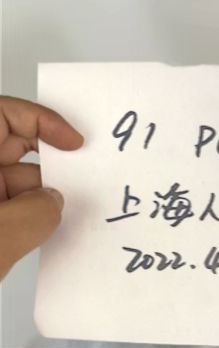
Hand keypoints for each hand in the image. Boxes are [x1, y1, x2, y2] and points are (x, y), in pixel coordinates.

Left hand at [0, 95, 82, 279]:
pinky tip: (45, 233)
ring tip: (69, 215)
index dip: (44, 122)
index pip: (6, 114)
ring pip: (10, 183)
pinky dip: (24, 217)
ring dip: (38, 198)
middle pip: (11, 147)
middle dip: (47, 166)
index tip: (74, 144)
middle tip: (81, 177)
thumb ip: (35, 215)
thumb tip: (53, 202)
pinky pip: (5, 207)